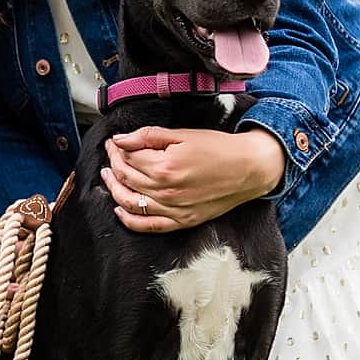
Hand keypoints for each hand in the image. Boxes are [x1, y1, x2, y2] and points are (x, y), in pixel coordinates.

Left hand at [102, 125, 284, 234]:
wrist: (249, 169)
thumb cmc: (219, 149)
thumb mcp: (183, 134)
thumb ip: (148, 136)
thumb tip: (120, 140)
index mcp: (165, 167)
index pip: (128, 158)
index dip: (116, 149)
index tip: (113, 143)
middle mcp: (166, 191)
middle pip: (126, 179)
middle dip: (114, 164)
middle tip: (111, 155)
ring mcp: (173, 210)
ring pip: (130, 202)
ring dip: (114, 189)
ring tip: (109, 177)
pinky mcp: (182, 221)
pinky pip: (148, 226)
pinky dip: (129, 220)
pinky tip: (119, 209)